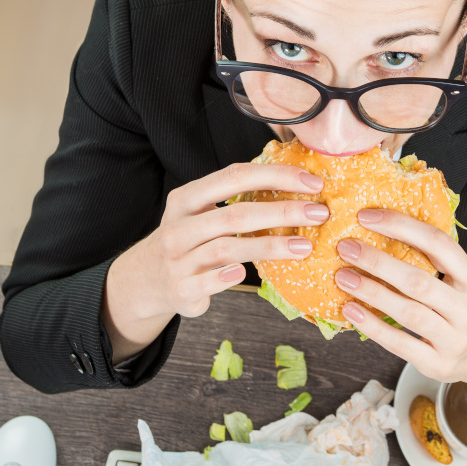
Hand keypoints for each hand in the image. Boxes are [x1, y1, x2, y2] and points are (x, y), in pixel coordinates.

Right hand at [102, 162, 326, 361]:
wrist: (147, 279)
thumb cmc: (190, 240)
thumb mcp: (201, 212)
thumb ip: (236, 198)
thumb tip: (296, 183)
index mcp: (186, 199)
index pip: (234, 176)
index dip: (275, 176)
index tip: (312, 181)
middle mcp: (179, 226)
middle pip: (236, 214)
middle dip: (282, 211)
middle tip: (319, 213)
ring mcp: (178, 259)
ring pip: (227, 248)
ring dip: (269, 246)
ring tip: (305, 247)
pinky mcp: (181, 289)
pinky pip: (209, 282)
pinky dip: (229, 277)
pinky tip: (248, 275)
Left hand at [334, 208, 466, 423]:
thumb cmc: (466, 309)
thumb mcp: (464, 281)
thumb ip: (436, 259)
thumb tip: (383, 225)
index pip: (439, 244)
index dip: (401, 226)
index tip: (367, 216)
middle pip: (419, 282)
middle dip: (378, 262)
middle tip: (346, 248)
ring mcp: (454, 340)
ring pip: (409, 313)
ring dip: (372, 292)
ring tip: (343, 277)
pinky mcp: (438, 364)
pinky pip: (400, 344)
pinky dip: (372, 326)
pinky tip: (351, 310)